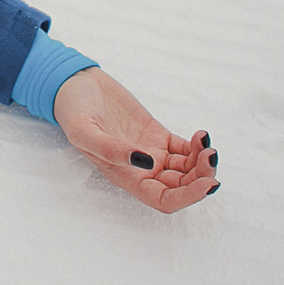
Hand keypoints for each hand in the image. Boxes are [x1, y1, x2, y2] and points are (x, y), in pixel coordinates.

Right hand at [53, 66, 220, 212]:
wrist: (75, 84)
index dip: (187, 197)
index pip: (163, 199)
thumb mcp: (85, 131)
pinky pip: (184, 149)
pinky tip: (201, 135)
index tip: (205, 184)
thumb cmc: (73, 111)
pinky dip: (197, 146)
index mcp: (125, 176)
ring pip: (187, 169)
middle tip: (209, 156)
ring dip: (202, 162)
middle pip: (181, 186)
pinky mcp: (156, 135)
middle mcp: (141, 169)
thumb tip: (146, 163)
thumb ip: (112, 150)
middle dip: (200, 176)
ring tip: (206, 144)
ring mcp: (151, 152)